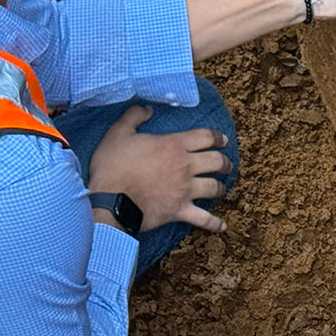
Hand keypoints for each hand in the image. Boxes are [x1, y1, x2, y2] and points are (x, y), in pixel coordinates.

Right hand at [87, 104, 230, 232]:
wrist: (110, 201)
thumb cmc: (113, 166)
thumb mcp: (118, 133)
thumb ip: (134, 116)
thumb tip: (147, 109)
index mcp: (173, 145)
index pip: (205, 137)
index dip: (217, 137)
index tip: (223, 140)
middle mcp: (185, 166)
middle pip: (216, 161)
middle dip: (225, 162)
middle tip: (226, 164)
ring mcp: (185, 190)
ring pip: (214, 188)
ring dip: (221, 187)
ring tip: (222, 188)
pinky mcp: (181, 211)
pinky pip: (204, 219)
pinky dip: (214, 223)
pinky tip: (221, 226)